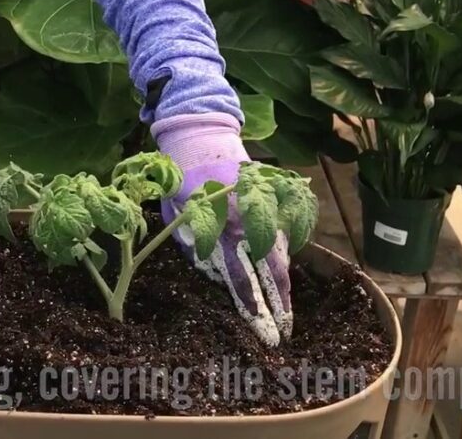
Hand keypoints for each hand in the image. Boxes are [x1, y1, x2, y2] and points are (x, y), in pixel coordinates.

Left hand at [154, 114, 291, 346]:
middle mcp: (248, 220)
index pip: (241, 278)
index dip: (253, 305)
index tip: (263, 328)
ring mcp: (264, 205)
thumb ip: (193, 246)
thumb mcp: (176, 216)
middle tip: (286, 328)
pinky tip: (280, 268)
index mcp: (221, 228)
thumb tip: (211, 271)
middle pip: (272, 268)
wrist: (200, 134)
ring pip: (281, 250)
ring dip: (283, 278)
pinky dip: (283, 250)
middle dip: (281, 301)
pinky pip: (282, 230)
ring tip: (285, 305)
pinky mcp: (273, 195)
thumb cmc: (180, 177)